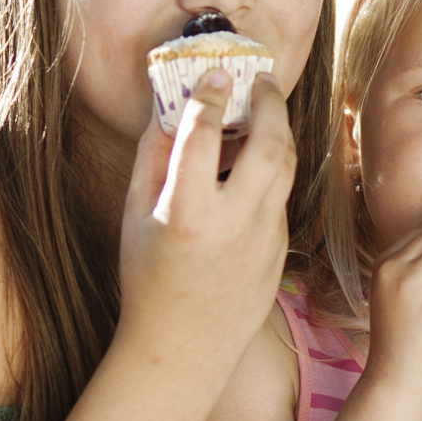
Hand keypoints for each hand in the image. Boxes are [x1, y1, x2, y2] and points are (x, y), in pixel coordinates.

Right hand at [116, 70, 295, 367]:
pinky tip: (255, 163)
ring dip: (280, 131)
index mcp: (186, 213)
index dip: (210, 94)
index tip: (213, 73)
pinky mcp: (280, 251)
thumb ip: (153, 156)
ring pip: (286, 168)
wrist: (181, 347)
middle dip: (269, 102)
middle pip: (269, 143)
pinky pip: (280, 198)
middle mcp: (232, 224)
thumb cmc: (147, 278)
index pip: (205, 134)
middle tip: (261, 81)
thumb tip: (169, 103)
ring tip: (266, 110)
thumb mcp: (135, 215)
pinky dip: (271, 172)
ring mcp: (264, 240)